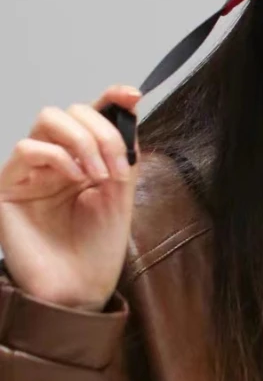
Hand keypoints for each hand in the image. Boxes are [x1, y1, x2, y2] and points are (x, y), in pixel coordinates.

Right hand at [0, 85, 140, 310]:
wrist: (80, 286)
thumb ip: (124, 146)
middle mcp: (56, 158)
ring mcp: (30, 171)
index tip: (131, 95)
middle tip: (116, 167)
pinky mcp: (7, 187)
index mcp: (84, 157)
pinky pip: (27, 148)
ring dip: (82, 140)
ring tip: (97, 175)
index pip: (92, 113)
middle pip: (72, 110)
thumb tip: (130, 101)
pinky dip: (58, 156)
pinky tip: (74, 179)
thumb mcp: (122, 187)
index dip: (111, 97)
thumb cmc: (99, 244)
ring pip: (48, 118)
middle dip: (102, 131)